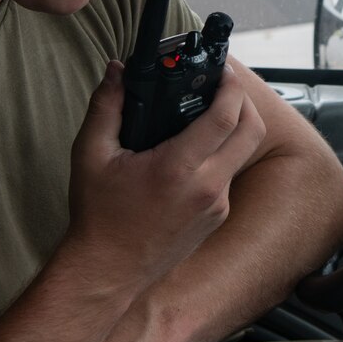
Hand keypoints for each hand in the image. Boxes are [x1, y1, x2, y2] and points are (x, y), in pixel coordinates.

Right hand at [64, 59, 265, 283]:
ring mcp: (217, 206)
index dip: (231, 86)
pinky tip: (194, 149)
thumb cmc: (98, 216)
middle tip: (223, 85)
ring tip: (206, 112)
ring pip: (242, 153)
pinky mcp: (217, 218)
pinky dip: (221, 154)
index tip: (223, 69)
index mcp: (178, 169)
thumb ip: (106, 106)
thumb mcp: (90, 155)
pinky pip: (229, 176)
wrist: (108, 272)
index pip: (226, 117)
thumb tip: (117, 70)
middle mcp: (208, 188)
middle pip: (251, 131)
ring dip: (234, 127)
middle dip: (244, 100)